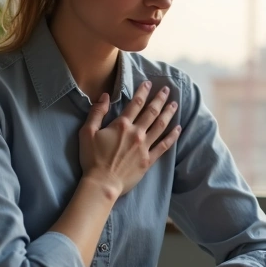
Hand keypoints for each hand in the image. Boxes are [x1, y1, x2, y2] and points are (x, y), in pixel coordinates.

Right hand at [79, 81, 180, 196]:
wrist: (102, 183)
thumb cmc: (92, 159)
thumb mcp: (87, 132)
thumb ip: (96, 113)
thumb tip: (104, 96)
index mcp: (122, 125)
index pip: (136, 104)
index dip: (143, 92)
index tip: (149, 83)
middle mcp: (136, 133)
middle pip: (152, 112)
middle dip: (160, 99)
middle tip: (167, 90)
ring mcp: (144, 147)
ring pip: (161, 126)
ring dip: (169, 113)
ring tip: (175, 104)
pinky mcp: (148, 160)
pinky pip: (164, 146)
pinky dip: (172, 136)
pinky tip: (178, 129)